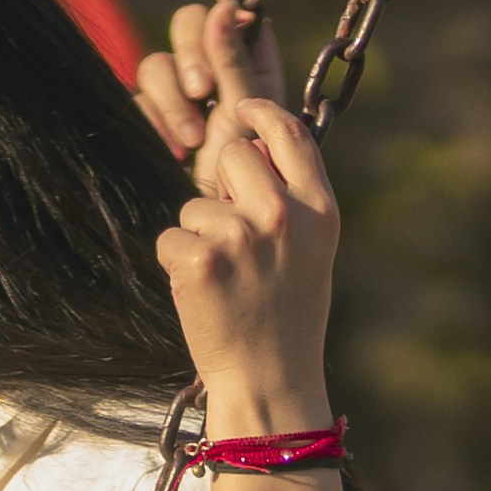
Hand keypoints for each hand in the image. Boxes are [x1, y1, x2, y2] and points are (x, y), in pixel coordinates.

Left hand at [132, 0, 336, 429]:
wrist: (270, 381)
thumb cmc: (287, 317)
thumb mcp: (311, 252)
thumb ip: (290, 199)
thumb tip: (247, 148)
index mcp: (320, 211)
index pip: (291, 134)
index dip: (262, 112)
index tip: (242, 109)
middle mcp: (284, 216)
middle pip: (232, 153)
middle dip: (221, 182)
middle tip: (231, 234)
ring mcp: (241, 238)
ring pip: (195, 204)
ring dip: (198, 236)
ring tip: (225, 281)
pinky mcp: (199, 260)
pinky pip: (170, 238)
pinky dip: (177, 264)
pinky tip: (203, 295)